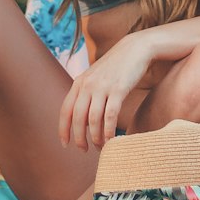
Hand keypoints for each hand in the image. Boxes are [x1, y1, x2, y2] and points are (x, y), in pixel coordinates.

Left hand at [58, 33, 151, 150]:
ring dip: (95, 137)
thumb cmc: (116, 67)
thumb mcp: (95, 77)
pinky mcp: (118, 89)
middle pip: (77, 118)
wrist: (135, 49)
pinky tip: (111, 139)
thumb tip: (82, 120)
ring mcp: (102, 87)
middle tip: (84, 150)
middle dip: (79, 138)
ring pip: (93, 120)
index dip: (63, 129)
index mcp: (79, 82)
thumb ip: (86, 94)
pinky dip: (109, 130)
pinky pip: (110, 115)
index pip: (65, 110)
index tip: (65, 144)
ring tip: (100, 147)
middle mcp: (87, 85)